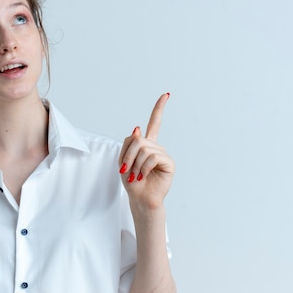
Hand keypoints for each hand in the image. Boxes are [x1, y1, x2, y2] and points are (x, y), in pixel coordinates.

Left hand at [118, 93, 174, 209]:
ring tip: (135, 176)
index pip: (155, 123)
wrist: (140, 198)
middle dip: (128, 155)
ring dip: (134, 164)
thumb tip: (139, 129)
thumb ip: (129, 143)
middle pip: (138, 140)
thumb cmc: (131, 181)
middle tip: (125, 170)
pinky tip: (142, 176)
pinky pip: (152, 157)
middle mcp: (157, 147)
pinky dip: (143, 168)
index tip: (166, 95)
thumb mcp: (123, 160)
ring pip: (144, 149)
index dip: (160, 108)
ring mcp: (164, 154)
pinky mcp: (169, 163)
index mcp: (147, 144)